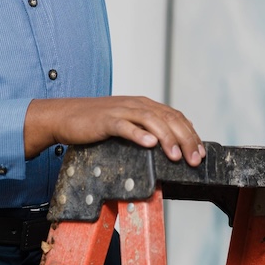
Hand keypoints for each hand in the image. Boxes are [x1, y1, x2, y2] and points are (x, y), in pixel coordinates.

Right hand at [24, 95, 205, 166]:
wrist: (65, 116)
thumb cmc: (95, 123)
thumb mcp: (125, 123)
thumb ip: (144, 130)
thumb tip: (166, 148)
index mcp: (143, 105)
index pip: (174, 116)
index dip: (190, 133)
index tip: (200, 152)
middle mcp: (135, 104)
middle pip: (168, 118)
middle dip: (185, 139)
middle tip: (194, 159)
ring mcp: (121, 111)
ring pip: (151, 120)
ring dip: (167, 138)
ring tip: (176, 155)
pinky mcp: (105, 120)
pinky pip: (125, 126)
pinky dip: (139, 134)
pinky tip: (149, 143)